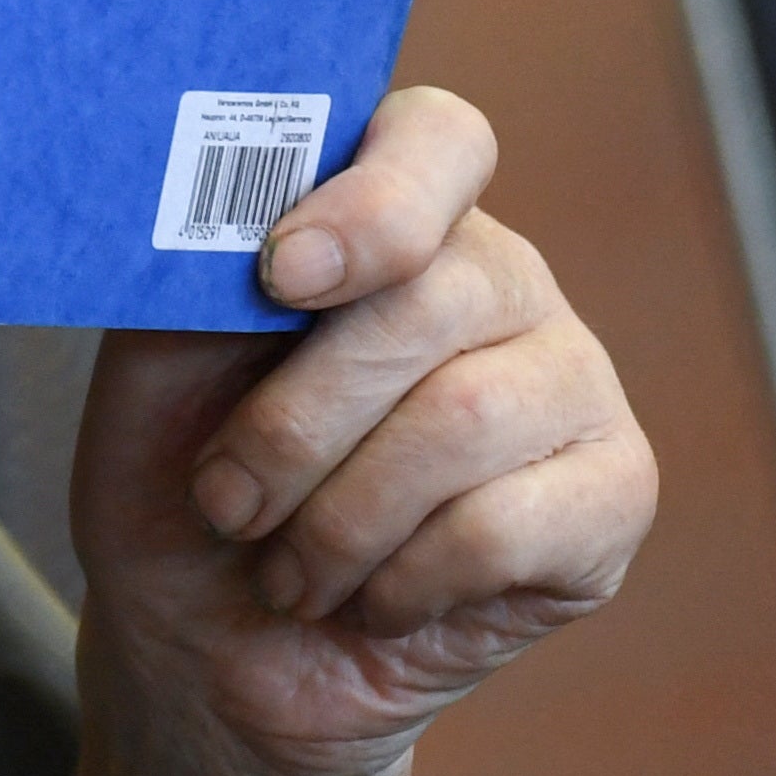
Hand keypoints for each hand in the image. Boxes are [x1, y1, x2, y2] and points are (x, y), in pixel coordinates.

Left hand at [69, 89, 656, 775]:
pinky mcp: (614, 494)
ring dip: (337, 517)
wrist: (207, 637)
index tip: (278, 275)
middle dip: (297, 421)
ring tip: (284, 566)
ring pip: (465, 418)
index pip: (438, 138)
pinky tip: (367, 597)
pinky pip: (507, 525)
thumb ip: (205, 258)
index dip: (371, 204)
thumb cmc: (182, 471)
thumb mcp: (161, 351)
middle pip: (430, 298)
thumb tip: (227, 208)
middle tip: (224, 500)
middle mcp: (497, 275)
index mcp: (390, 213)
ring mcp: (571, 379)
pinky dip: (402, 578)